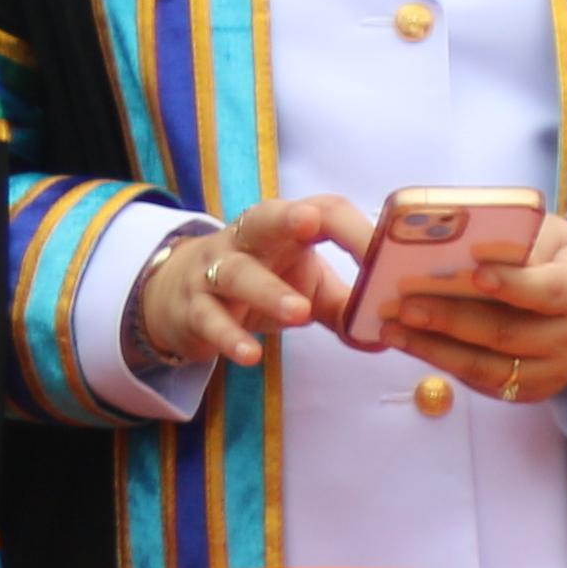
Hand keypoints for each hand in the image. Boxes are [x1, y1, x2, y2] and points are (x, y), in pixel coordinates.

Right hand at [124, 195, 365, 371]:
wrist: (179, 296)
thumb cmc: (260, 283)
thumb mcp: (306, 289)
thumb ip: (345, 308)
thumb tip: (387, 338)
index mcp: (284, 229)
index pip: (322, 212)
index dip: (354, 229)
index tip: (387, 252)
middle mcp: (246, 240)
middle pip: (264, 219)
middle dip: (287, 219)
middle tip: (311, 223)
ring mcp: (214, 270)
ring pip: (237, 273)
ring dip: (268, 291)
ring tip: (299, 314)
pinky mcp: (192, 307)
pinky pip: (209, 318)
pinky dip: (228, 336)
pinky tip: (250, 354)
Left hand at [378, 211, 566, 406]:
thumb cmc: (545, 258)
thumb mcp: (540, 235)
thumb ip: (508, 235)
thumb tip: (456, 236)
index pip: (549, 290)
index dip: (513, 284)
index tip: (476, 273)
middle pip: (506, 332)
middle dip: (451, 319)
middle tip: (405, 305)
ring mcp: (551, 369)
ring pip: (486, 364)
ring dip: (433, 347)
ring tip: (391, 328)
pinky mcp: (527, 389)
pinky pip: (478, 379)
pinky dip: (438, 360)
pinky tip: (407, 343)